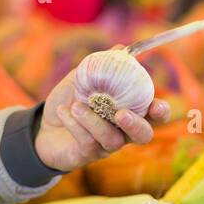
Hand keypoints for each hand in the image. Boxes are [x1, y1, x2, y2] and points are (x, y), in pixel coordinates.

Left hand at [34, 64, 171, 173]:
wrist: (43, 126)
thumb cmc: (70, 101)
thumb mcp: (82, 80)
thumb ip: (102, 66)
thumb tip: (120, 48)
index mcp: (128, 111)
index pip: (154, 116)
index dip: (161, 112)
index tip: (157, 105)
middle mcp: (122, 132)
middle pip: (143, 136)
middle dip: (135, 125)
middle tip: (121, 114)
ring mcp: (105, 146)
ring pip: (111, 140)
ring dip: (93, 121)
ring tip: (76, 105)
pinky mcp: (87, 155)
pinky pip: (87, 142)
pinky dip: (75, 124)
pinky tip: (64, 110)